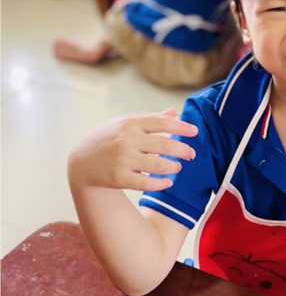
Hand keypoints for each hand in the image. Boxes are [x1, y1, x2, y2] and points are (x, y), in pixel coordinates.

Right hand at [68, 108, 197, 193]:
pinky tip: (168, 181)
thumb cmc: (108, 139)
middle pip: (165, 144)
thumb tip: (174, 111)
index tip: (195, 132)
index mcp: (130, 123)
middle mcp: (127, 140)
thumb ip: (151, 119)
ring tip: (178, 167)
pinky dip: (161, 183)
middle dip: (183, 150)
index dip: (182, 127)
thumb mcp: (125, 124)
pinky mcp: (119, 178)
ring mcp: (123, 160)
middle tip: (191, 154)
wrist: (81, 162)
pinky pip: (147, 183)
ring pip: (158, 165)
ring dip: (173, 167)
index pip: (162, 122)